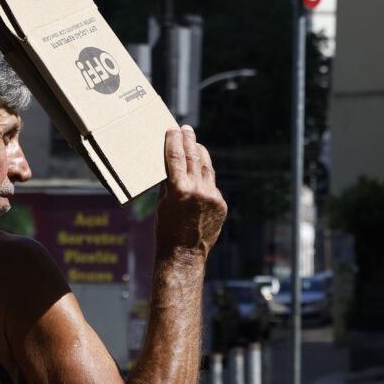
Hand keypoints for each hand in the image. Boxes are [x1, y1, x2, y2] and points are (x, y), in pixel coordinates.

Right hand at [155, 126, 227, 259]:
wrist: (184, 254)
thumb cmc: (166, 230)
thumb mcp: (162, 204)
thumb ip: (168, 183)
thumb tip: (169, 165)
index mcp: (178, 189)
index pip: (175, 156)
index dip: (174, 140)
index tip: (173, 129)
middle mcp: (197, 190)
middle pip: (193, 157)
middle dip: (189, 141)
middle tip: (187, 129)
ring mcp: (212, 197)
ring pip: (206, 168)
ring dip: (200, 154)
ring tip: (195, 144)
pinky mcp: (221, 204)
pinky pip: (212, 185)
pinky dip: (205, 178)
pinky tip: (200, 173)